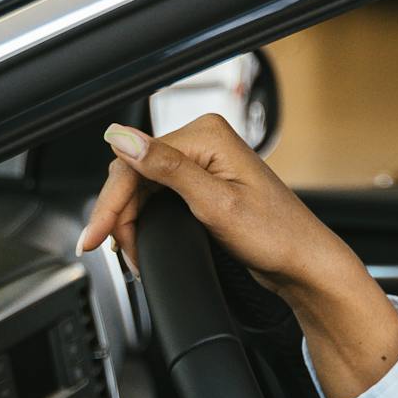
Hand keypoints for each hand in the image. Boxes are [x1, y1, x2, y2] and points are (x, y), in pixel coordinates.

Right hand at [78, 116, 357, 300]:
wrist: (304, 263)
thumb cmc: (276, 235)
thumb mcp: (216, 203)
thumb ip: (167, 169)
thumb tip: (123, 137)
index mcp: (206, 134)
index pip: (136, 160)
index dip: (111, 201)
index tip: (94, 235)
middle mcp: (204, 142)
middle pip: (136, 173)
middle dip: (118, 214)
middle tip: (104, 248)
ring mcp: (205, 164)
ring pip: (144, 187)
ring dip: (130, 221)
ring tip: (129, 253)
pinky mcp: (205, 185)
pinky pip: (160, 196)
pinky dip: (146, 221)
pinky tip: (140, 242)